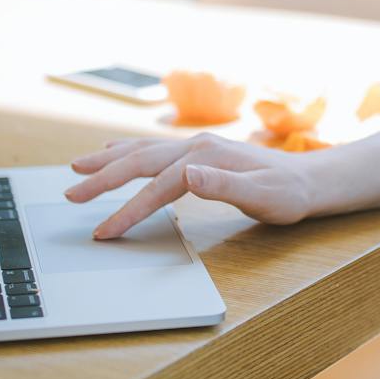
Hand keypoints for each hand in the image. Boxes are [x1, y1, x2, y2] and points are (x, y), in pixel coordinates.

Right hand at [65, 133, 314, 236]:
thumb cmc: (287, 194)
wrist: (309, 180)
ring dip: (108, 161)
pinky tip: (112, 152)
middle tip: (71, 195)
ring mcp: (196, 146)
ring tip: (77, 168)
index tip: (105, 232)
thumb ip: (224, 185)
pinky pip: (152, 150)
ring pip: (142, 151)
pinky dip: (126, 151)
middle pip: (139, 161)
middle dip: (103, 179)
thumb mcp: (263, 196)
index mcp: (206, 156)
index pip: (158, 186)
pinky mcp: (197, 152)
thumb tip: (187, 174)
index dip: (129, 210)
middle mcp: (196, 146)